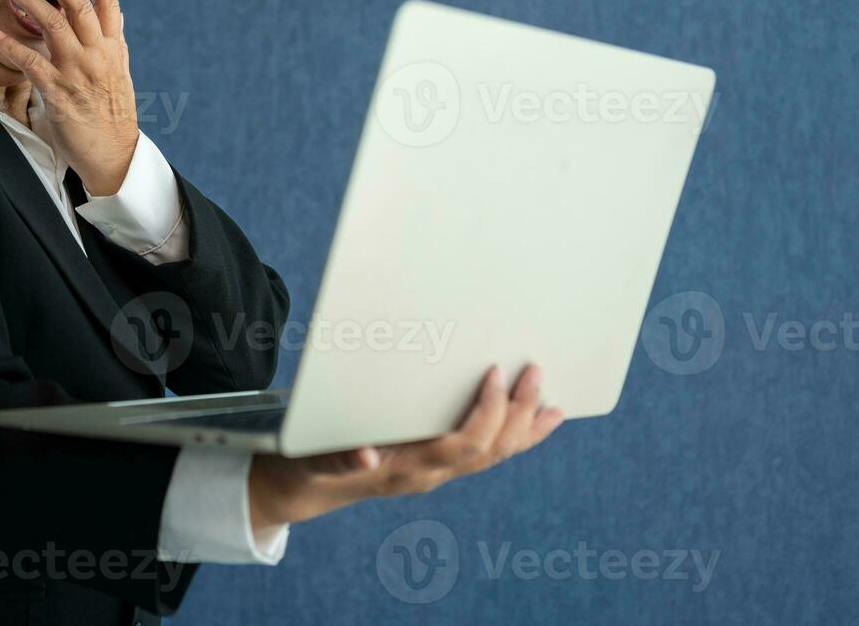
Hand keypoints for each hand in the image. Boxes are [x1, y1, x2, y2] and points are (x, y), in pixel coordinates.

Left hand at [0, 0, 137, 196]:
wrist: (114, 154)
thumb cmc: (112, 114)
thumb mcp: (119, 73)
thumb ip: (111, 44)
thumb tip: (112, 16)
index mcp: (114, 49)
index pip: (108, 3)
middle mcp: (98, 56)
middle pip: (79, 6)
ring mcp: (79, 73)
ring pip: (55, 26)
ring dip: (30, 2)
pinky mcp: (59, 93)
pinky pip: (31, 63)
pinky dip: (10, 47)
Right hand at [248, 363, 563, 534]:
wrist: (307, 487)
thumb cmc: (311, 464)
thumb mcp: (314, 457)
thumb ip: (340, 457)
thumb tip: (366, 455)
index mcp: (407, 469)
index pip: (463, 445)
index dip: (485, 413)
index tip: (494, 374)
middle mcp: (430, 474)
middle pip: (491, 451)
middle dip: (518, 414)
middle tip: (535, 372)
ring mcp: (437, 472)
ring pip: (495, 455)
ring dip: (525, 428)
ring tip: (552, 404)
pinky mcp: (437, 463)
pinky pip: (486, 453)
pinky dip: (513, 436)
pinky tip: (528, 420)